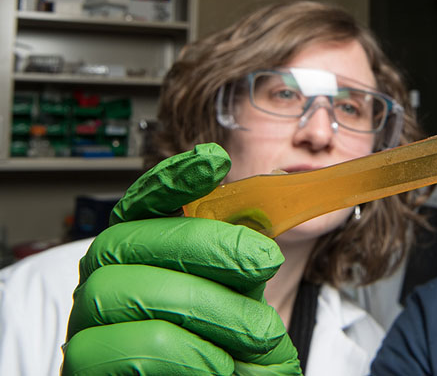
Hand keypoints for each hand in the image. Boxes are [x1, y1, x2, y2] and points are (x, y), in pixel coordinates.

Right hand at [62, 143, 300, 374]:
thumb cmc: (219, 353)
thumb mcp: (241, 303)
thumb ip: (246, 264)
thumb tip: (270, 218)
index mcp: (139, 256)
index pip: (140, 203)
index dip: (171, 179)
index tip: (216, 162)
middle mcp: (103, 279)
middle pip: (128, 239)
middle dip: (206, 244)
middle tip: (265, 261)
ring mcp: (86, 321)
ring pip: (125, 291)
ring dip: (208, 307)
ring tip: (256, 334)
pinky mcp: (84, 361)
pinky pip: (122, 346)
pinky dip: (185, 352)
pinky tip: (217, 362)